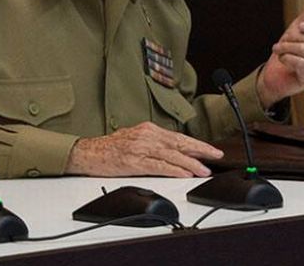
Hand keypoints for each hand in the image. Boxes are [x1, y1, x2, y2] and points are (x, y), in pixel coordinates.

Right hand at [65, 122, 222, 176]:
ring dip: (191, 163)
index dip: (197, 144)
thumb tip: (174, 151)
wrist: (87, 152)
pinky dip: (174, 169)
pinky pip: (159, 166)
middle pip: (179, 143)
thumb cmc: (110, 148)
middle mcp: (147, 135)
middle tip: (216, 156)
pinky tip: (185, 174)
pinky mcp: (134, 161)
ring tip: (204, 170)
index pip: (178, 137)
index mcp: (149, 129)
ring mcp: (141, 148)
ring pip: (172, 155)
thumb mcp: (135, 138)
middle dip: (201, 150)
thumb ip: (154, 142)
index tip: (211, 150)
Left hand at [257, 0, 303, 106]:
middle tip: (284, 41)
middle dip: (294, 37)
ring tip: (280, 49)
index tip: (300, 25)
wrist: (274, 74)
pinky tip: (283, 60)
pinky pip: (300, 63)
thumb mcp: (299, 27)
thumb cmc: (290, 50)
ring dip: (287, 47)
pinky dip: (286, 58)